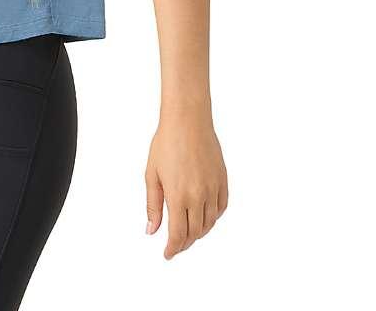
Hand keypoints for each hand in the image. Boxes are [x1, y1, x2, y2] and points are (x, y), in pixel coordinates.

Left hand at [145, 108, 227, 258]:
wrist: (188, 121)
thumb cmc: (166, 143)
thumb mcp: (152, 174)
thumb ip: (153, 205)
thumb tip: (152, 230)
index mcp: (178, 196)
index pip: (178, 235)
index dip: (173, 248)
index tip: (168, 254)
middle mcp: (199, 196)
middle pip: (195, 232)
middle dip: (184, 243)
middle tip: (175, 245)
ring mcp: (213, 189)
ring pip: (209, 223)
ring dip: (199, 232)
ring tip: (188, 232)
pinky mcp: (223, 181)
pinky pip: (221, 208)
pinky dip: (213, 217)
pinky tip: (204, 216)